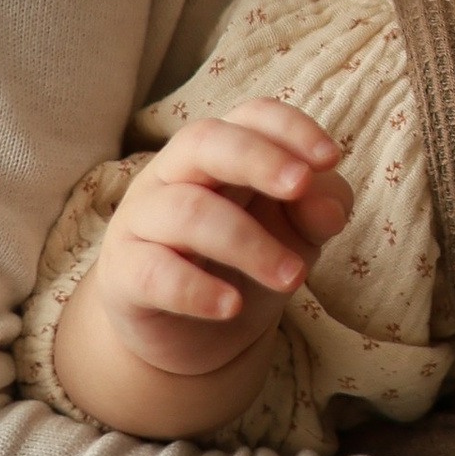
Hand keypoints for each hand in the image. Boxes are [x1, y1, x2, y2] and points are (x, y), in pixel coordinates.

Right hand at [87, 100, 345, 380]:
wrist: (195, 338)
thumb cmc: (247, 266)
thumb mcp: (295, 235)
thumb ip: (317, 213)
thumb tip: (328, 208)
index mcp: (220, 155)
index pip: (248, 117)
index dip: (288, 128)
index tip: (330, 158)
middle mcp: (174, 175)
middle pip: (204, 141)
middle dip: (257, 159)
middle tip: (301, 186)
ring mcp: (142, 222)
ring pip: (186, 209)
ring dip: (248, 242)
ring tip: (293, 277)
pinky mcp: (124, 275)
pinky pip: (153, 272)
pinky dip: (195, 289)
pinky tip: (231, 305)